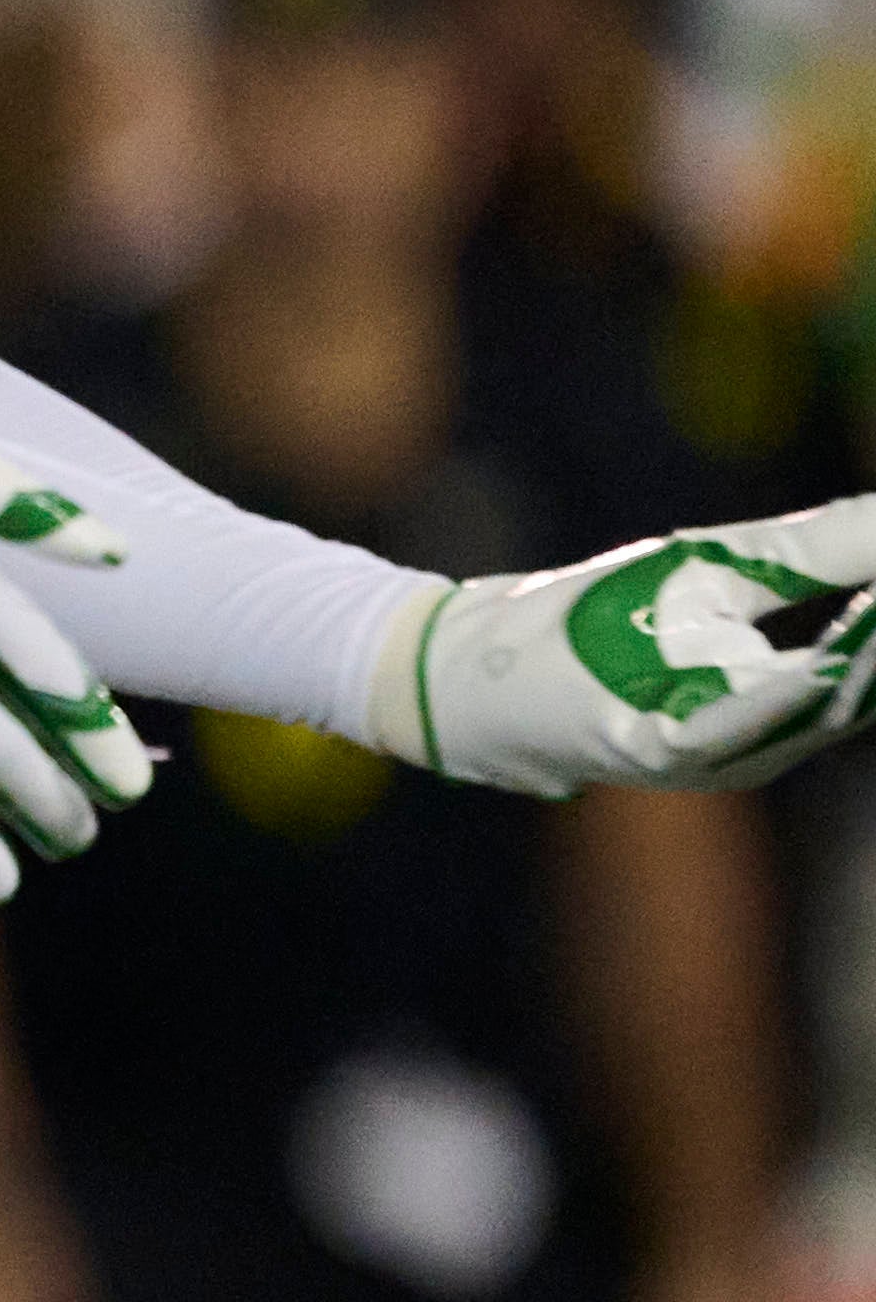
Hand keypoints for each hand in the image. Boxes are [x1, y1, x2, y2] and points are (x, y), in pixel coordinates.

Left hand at [371, 504, 875, 792]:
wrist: (466, 669)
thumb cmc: (596, 619)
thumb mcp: (724, 569)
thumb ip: (826, 550)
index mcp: (792, 695)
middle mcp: (765, 736)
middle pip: (869, 689)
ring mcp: (708, 751)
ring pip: (818, 712)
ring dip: (873, 666)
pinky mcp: (646, 746)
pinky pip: (730, 728)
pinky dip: (783, 696)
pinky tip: (827, 668)